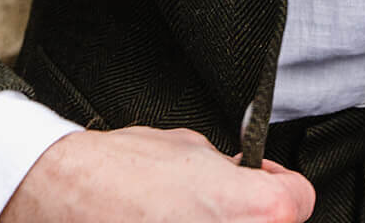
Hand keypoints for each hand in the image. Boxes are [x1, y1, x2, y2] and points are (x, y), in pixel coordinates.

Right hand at [0, 125, 315, 221]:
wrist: (65, 197)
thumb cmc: (121, 171)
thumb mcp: (191, 148)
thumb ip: (230, 169)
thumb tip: (241, 176)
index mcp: (257, 208)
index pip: (299, 201)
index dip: (278, 185)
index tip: (262, 182)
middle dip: (246, 215)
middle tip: (217, 205)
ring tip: (185, 217)